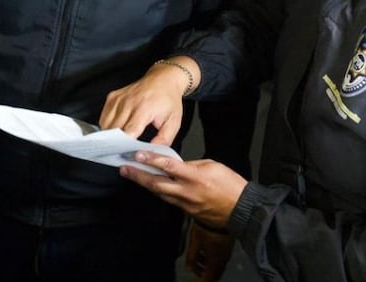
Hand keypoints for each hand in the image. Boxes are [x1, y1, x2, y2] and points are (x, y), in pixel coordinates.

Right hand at [100, 57, 196, 145]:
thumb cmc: (168, 100)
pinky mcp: (112, 96)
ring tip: (122, 139)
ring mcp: (118, 98)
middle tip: (125, 150)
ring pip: (106, 125)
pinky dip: (108, 126)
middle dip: (118, 143)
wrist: (163, 79)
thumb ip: (164, 139)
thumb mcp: (174, 122)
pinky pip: (104, 117)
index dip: (127, 145)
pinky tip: (118, 128)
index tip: (128, 154)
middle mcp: (128, 102)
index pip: (128, 132)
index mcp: (144, 108)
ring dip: (112, 135)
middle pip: (114, 130)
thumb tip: (151, 152)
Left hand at [119, 152, 246, 228]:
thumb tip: (176, 165)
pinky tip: (149, 185)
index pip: (169, 167)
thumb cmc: (230, 184)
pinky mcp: (186, 211)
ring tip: (131, 175)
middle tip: (124, 168)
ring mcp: (185, 203)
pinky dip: (157, 191)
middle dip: (138, 176)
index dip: (151, 160)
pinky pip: (168, 199)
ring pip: (160, 193)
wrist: (241, 209)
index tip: (138, 155)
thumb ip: (191, 165)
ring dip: (144, 184)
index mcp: (195, 177)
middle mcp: (187, 191)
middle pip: (157, 184)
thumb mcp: (212, 165)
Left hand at [185, 220, 234, 280]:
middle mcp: (223, 260)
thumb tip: (189, 267)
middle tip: (197, 273)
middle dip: (205, 276)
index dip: (200, 281)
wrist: (224, 210)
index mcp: (215, 262)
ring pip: (218, 266)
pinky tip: (206, 252)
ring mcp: (227, 252)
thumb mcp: (195, 242)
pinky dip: (212, 258)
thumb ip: (191, 257)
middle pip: (214, 275)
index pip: (208, 280)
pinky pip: (221, 257)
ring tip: (199, 263)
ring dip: (208, 267)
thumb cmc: (209, 227)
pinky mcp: (228, 245)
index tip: (196, 280)